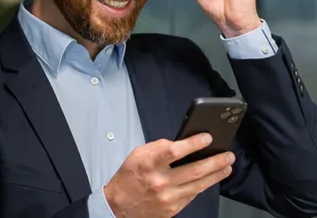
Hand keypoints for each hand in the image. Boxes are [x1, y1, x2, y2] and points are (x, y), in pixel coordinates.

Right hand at [104, 133, 234, 217]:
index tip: (207, 137)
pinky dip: (203, 186)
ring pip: (198, 185)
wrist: (119, 205)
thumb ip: (158, 147)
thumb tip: (180, 144)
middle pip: (193, 170)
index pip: (174, 151)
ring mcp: (167, 198)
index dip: (193, 144)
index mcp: (148, 163)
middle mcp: (159, 181)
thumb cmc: (129, 176)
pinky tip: (211, 179)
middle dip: (215, 161)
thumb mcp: (137, 154)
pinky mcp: (171, 210)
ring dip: (216, 175)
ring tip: (227, 167)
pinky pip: (192, 196)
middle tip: (228, 155)